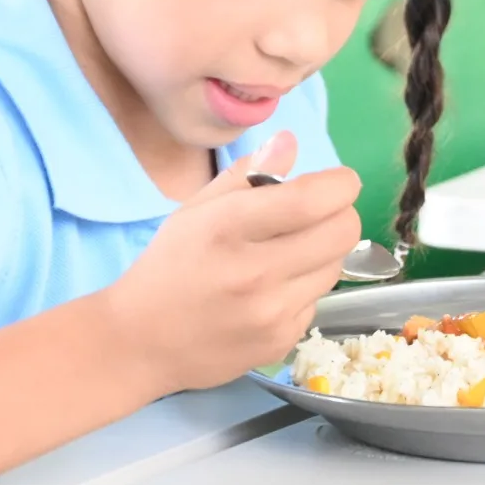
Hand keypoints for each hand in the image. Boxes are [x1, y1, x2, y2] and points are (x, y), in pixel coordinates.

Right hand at [107, 131, 362, 393]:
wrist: (141, 342)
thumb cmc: (170, 263)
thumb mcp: (196, 209)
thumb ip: (247, 173)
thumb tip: (290, 142)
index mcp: (229, 226)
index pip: (312, 199)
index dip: (340, 184)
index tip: (338, 181)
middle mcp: (255, 271)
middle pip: (343, 232)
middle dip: (341, 213)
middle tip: (320, 213)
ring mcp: (271, 313)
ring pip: (335, 266)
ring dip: (323, 252)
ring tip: (289, 252)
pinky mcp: (281, 343)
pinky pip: (317, 301)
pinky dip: (305, 288)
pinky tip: (273, 289)